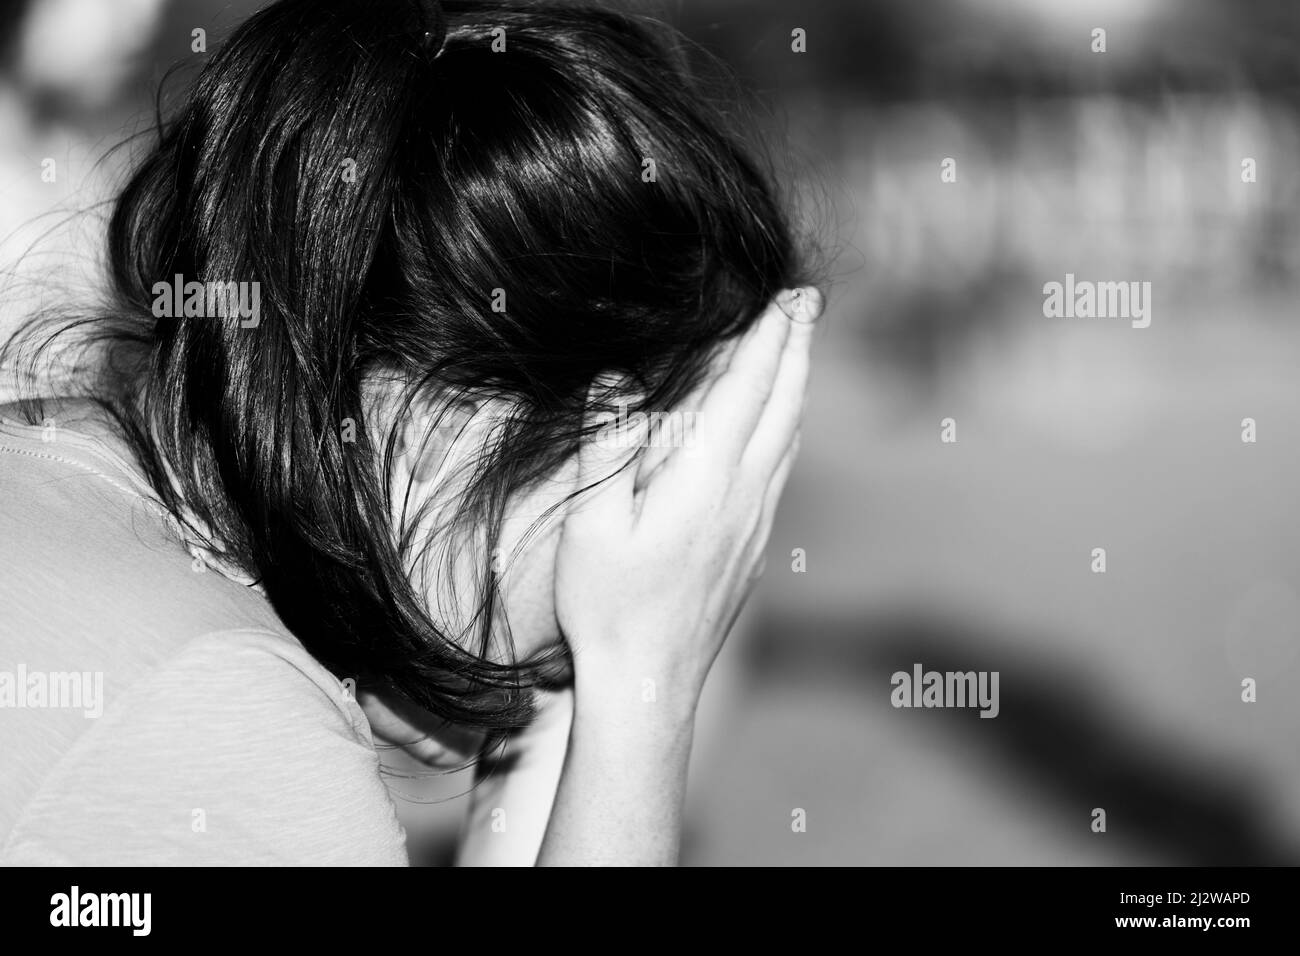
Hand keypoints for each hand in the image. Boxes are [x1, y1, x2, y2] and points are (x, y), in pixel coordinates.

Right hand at [554, 287, 822, 708]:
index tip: (789, 295)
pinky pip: (782, 471)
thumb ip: (606, 446)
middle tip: (806, 302)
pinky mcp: (754, 549)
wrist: (649, 684)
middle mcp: (745, 495)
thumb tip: (617, 380)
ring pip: (790, 437)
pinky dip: (786, 429)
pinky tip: (780, 428)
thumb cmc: (608, 605)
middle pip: (784, 404)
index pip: (747, 388)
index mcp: (706, 479)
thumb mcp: (590, 523)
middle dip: (796, 347)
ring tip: (796, 350)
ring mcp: (756, 524)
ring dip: (796, 386)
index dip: (769, 336)